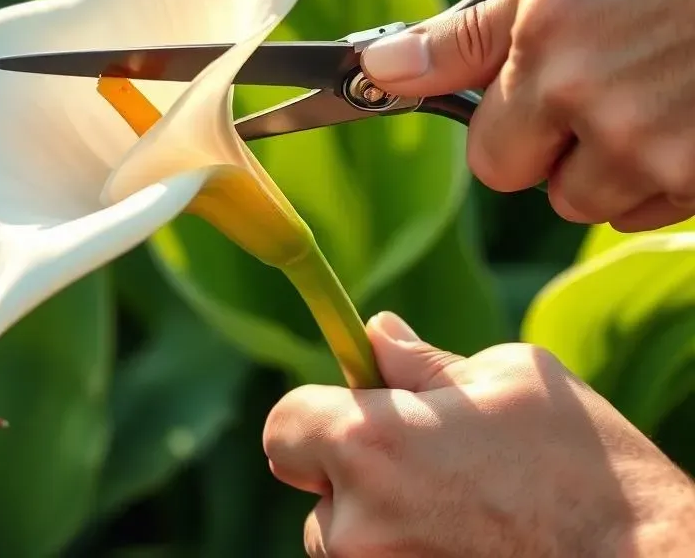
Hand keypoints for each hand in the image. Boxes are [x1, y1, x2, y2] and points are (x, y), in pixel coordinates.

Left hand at [263, 313, 694, 556]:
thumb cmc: (587, 467)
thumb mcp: (510, 380)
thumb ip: (423, 362)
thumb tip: (375, 334)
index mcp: (372, 445)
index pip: (284, 425)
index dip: (318, 412)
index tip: (358, 410)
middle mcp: (358, 527)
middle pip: (313, 487)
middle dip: (353, 471)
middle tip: (428, 464)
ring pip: (344, 541)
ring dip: (379, 523)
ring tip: (462, 510)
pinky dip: (407, 553)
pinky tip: (470, 543)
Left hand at [360, 0, 694, 229]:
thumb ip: (473, 26)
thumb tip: (384, 68)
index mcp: (552, 47)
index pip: (492, 157)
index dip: (503, 128)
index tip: (518, 100)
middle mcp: (607, 110)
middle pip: (546, 188)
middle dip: (551, 147)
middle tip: (587, 85)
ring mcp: (676, 147)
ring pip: (607, 200)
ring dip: (611, 162)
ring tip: (646, 88)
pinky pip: (665, 203)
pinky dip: (666, 172)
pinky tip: (682, 106)